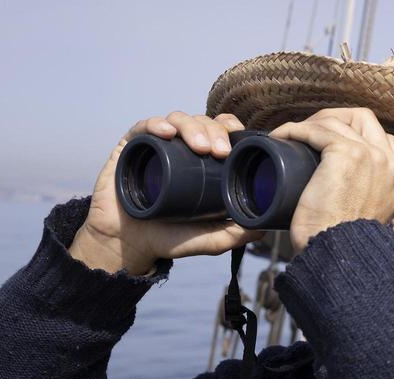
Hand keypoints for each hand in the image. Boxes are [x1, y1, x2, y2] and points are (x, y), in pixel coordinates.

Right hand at [69, 111, 266, 275]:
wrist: (128, 245)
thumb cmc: (169, 238)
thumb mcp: (208, 240)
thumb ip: (234, 235)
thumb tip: (264, 229)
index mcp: (202, 161)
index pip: (221, 132)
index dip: (231, 129)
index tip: (239, 144)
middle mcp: (181, 148)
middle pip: (203, 122)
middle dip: (215, 131)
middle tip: (221, 152)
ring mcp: (155, 144)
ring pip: (178, 119)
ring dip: (192, 127)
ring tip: (200, 147)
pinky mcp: (130, 146)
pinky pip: (143, 125)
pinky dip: (156, 124)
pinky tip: (166, 132)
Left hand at [268, 108, 393, 254]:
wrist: (338, 254)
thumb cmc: (342, 246)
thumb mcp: (365, 223)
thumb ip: (368, 209)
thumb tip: (350, 207)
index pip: (381, 140)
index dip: (352, 135)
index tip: (327, 146)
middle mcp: (391, 164)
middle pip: (363, 119)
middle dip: (334, 119)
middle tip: (308, 135)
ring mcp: (372, 156)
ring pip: (337, 120)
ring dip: (310, 124)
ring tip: (290, 137)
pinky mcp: (348, 153)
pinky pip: (316, 129)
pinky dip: (295, 129)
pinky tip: (282, 136)